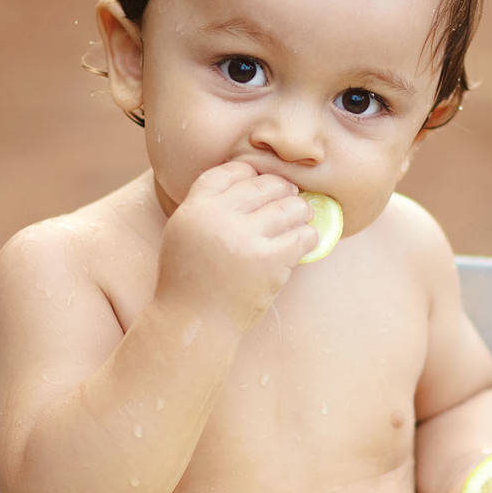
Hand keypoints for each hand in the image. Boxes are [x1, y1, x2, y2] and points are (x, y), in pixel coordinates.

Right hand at [154, 160, 317, 327]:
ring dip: (300, 209)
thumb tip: (251, 177)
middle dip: (282, 188)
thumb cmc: (191, 277)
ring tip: (301, 214)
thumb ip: (208, 204)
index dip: (250, 173)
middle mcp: (219, 219)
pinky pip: (302, 236)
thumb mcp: (184, 230)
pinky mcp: (270, 261)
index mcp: (195, 208)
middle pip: (264, 184)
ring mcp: (246, 239)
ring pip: (289, 206)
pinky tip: (304, 239)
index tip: (260, 182)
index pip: (231, 171)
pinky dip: (307, 235)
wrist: (195, 321)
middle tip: (289, 195)